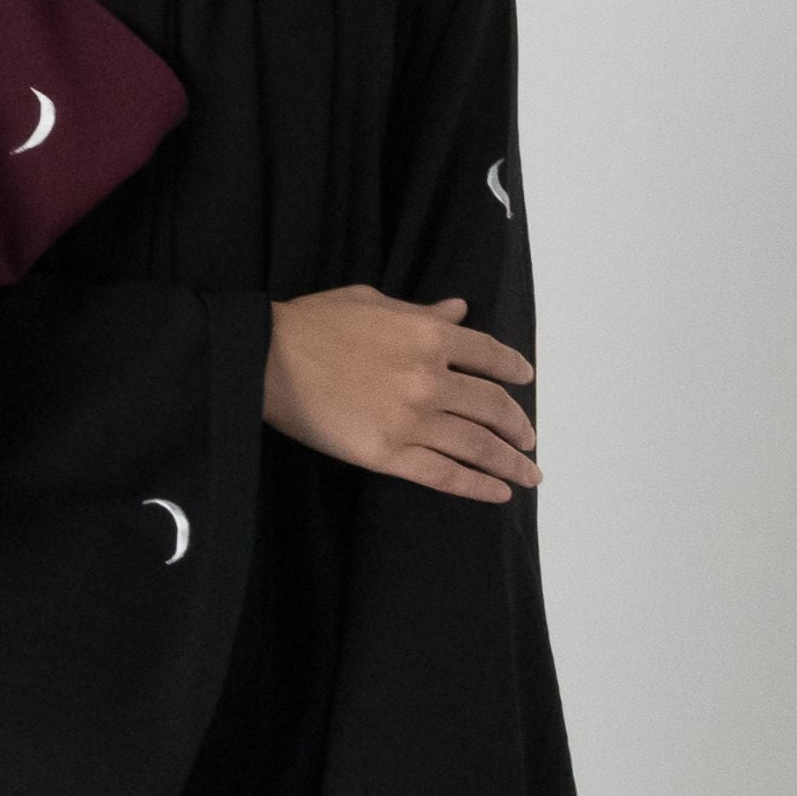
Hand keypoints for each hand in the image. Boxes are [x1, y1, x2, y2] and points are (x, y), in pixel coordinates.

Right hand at [265, 290, 538, 503]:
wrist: (267, 360)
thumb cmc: (312, 324)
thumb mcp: (374, 303)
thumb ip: (422, 312)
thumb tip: (458, 310)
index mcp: (430, 336)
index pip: (488, 354)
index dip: (512, 368)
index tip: (525, 380)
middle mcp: (431, 379)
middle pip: (492, 406)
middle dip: (517, 425)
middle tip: (529, 439)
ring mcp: (412, 419)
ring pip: (477, 445)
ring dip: (510, 462)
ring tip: (529, 474)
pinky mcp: (388, 455)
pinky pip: (444, 474)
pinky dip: (477, 486)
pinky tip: (499, 493)